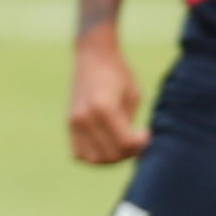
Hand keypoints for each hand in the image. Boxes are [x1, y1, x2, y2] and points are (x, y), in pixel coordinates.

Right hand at [68, 32, 148, 165]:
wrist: (93, 57)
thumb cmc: (119, 73)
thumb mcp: (133, 96)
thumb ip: (130, 124)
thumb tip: (132, 148)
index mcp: (103, 106)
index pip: (124, 142)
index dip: (140, 144)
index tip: (146, 133)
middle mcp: (85, 117)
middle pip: (111, 154)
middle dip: (128, 152)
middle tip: (137, 139)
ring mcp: (74, 122)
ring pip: (94, 159)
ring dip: (112, 157)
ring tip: (122, 143)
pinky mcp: (69, 124)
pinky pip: (79, 154)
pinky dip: (94, 155)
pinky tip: (106, 144)